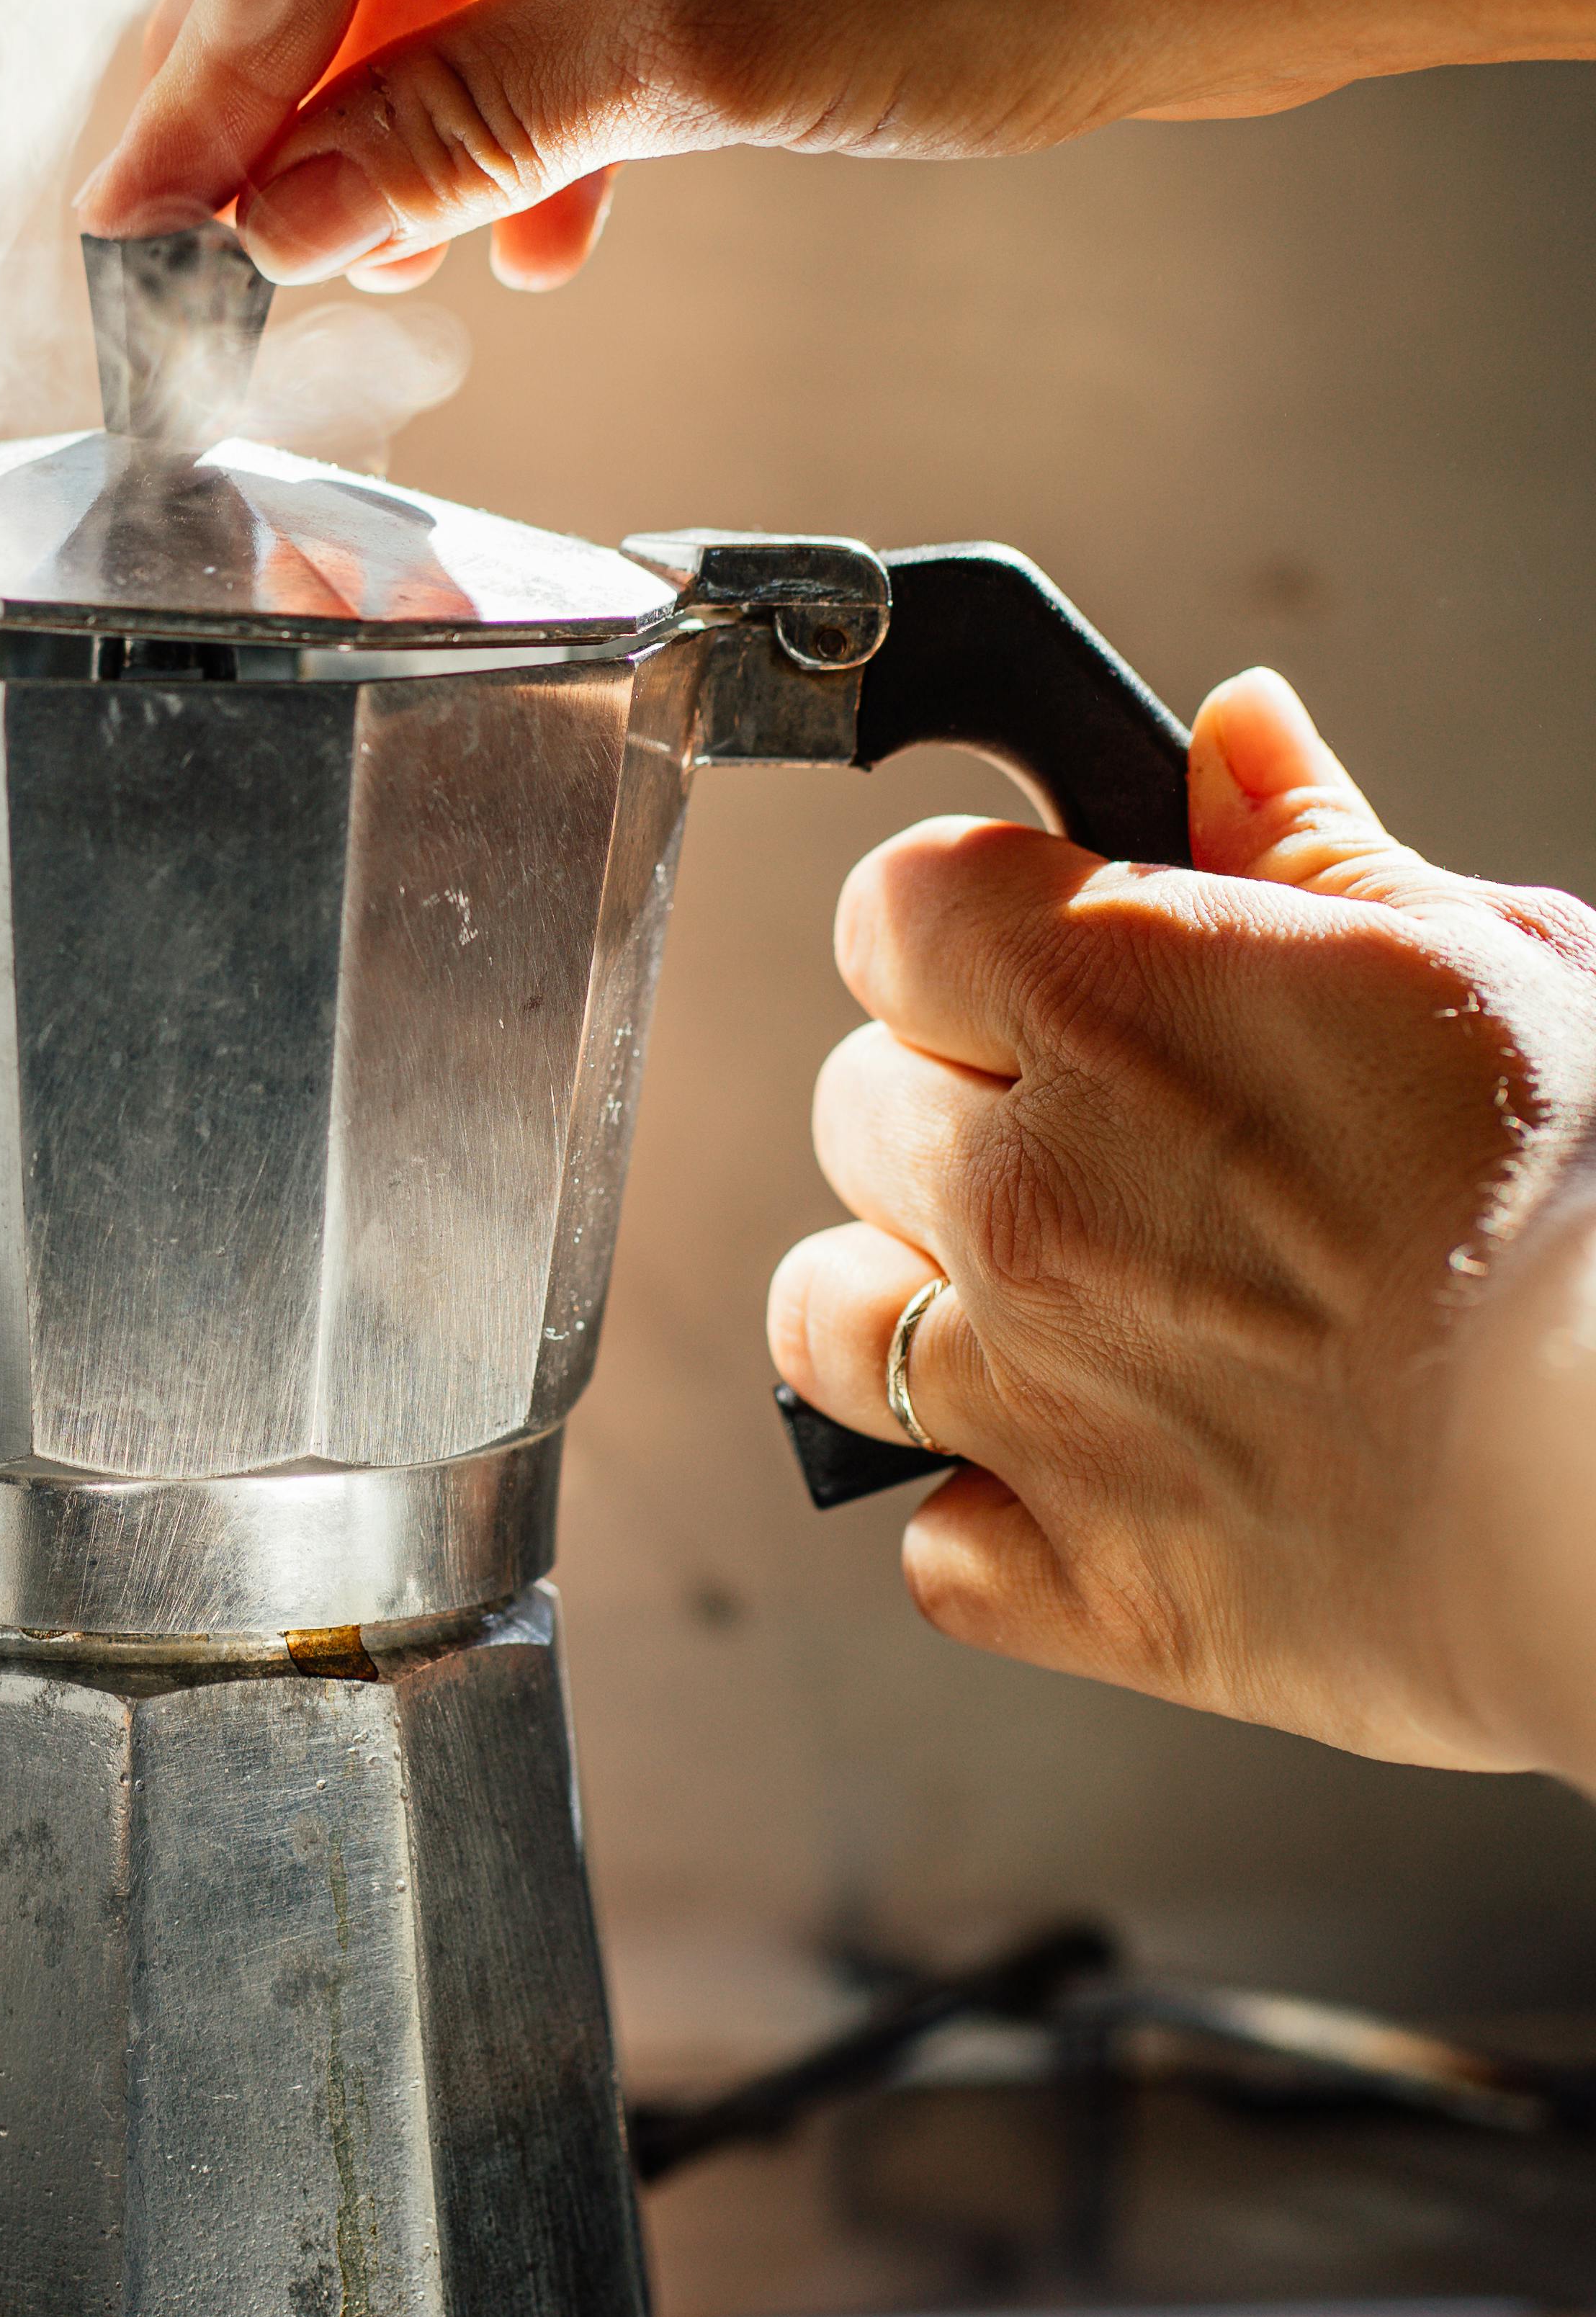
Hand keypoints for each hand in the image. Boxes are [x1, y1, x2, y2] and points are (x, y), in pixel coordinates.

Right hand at [80, 0, 1595, 291]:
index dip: (214, 65)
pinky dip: (535, 83)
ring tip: (377, 263)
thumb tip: (271, 226)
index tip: (145, 217)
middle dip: (296, 89)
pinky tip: (521, 226)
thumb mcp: (691, 46)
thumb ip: (453, 130)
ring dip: (418, 108)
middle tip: (208, 250)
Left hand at [764, 670, 1595, 1778]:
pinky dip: (997, 1520)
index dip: (964, 933)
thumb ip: (1317, 851)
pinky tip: (1108, 1482)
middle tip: (1103, 1151)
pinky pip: (932, 1543)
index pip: (897, 909)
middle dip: (952, 1116)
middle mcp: (1030, 1196)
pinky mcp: (1084, 1581)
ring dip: (909, 1308)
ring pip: (825, 1322)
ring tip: (1052, 1315)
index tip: (1033, 965)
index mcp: (1116, 1008)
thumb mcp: (1491, 967)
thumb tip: (1230, 735)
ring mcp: (1036, 1397)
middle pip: (854, 1109)